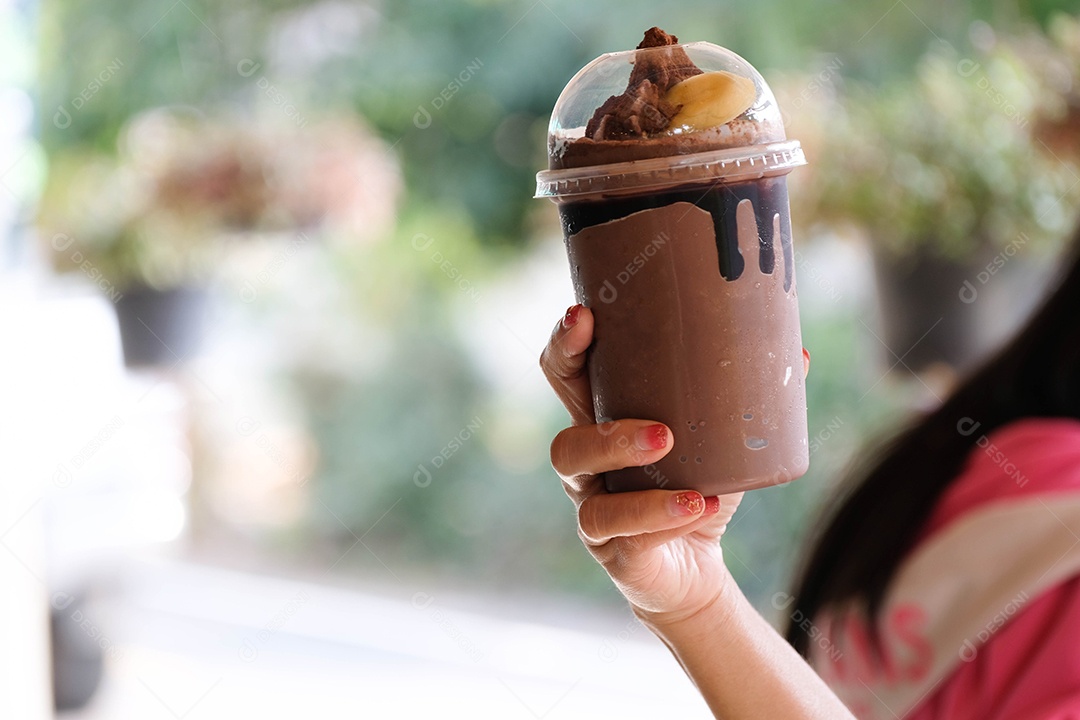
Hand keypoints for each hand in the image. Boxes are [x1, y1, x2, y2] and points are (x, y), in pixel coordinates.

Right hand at [541, 304, 810, 623]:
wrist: (693, 571)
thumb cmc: (697, 488)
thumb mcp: (719, 442)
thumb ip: (744, 402)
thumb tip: (798, 353)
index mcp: (602, 422)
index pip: (565, 377)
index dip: (565, 346)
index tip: (583, 317)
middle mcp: (587, 468)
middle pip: (565, 443)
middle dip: (604, 432)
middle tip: (662, 431)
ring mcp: (594, 510)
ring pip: (588, 494)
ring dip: (628, 469)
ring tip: (674, 458)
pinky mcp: (613, 551)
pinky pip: (623, 533)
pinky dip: (662, 516)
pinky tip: (701, 504)